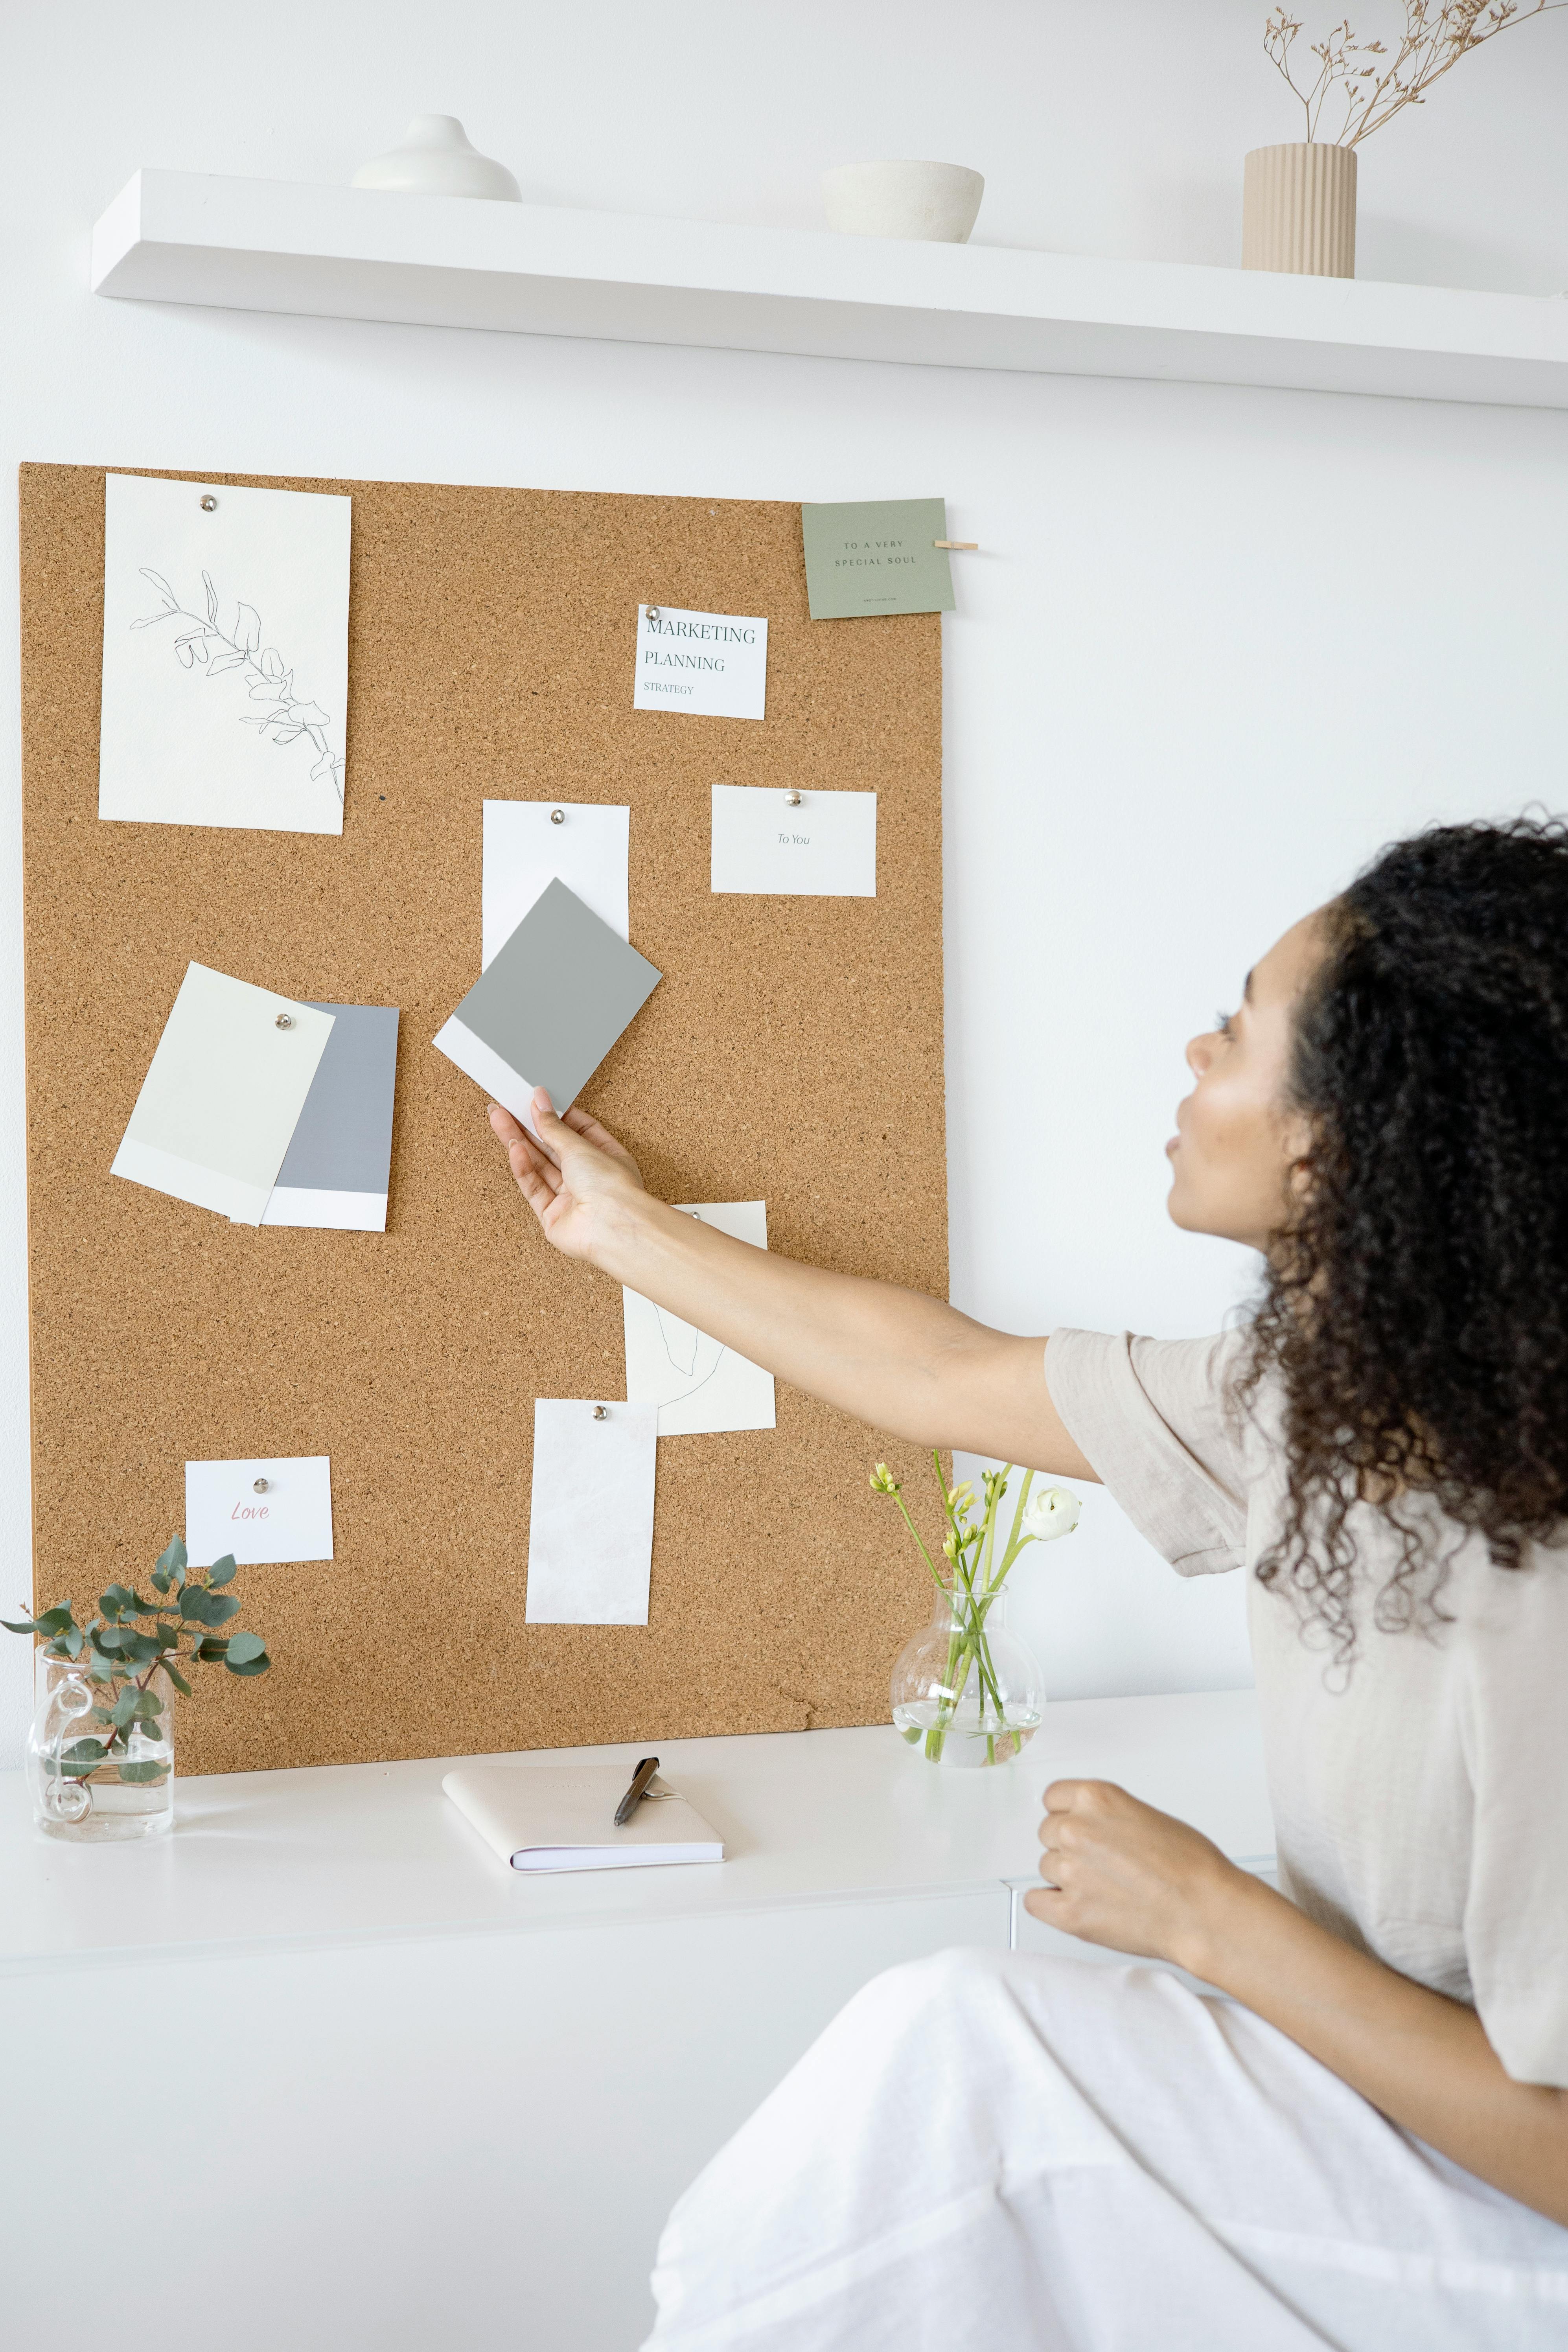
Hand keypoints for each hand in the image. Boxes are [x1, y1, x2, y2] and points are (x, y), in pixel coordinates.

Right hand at [488, 1092, 646, 1263]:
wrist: (611, 1228)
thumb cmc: (612, 1188)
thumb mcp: (580, 1145)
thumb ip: (554, 1126)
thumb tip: (540, 1103)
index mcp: (607, 1157)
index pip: (579, 1129)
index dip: (557, 1115)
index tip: (537, 1099)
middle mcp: (589, 1178)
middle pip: (553, 1147)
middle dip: (529, 1126)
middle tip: (506, 1106)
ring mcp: (570, 1198)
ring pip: (539, 1165)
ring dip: (518, 1142)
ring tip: (499, 1118)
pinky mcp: (553, 1216)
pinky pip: (534, 1187)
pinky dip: (523, 1168)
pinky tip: (513, 1148)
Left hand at [1023, 1778, 1247, 1974]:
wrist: (1205, 1910)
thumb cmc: (1191, 1866)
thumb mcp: (1146, 1816)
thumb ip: (1108, 1817)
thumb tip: (1091, 1828)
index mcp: (1095, 1798)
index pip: (1053, 1798)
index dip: (1069, 1815)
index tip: (1081, 1827)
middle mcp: (1075, 1829)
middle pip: (1048, 1833)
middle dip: (1071, 1847)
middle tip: (1103, 1863)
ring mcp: (1070, 1871)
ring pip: (1047, 1868)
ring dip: (1067, 1878)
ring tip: (1107, 1888)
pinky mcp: (1069, 1912)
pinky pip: (1036, 1903)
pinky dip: (1052, 1906)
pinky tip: (1077, 1906)